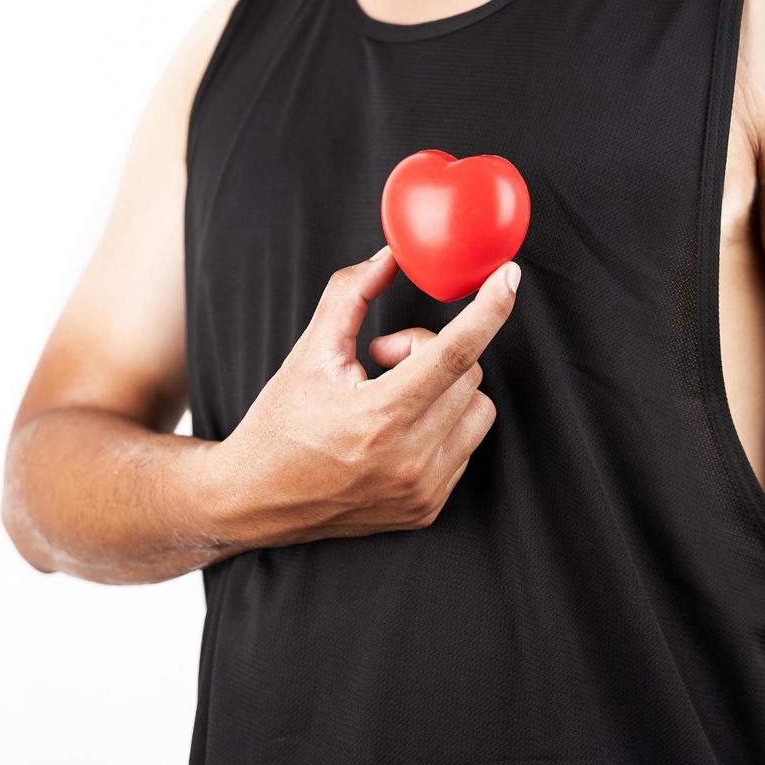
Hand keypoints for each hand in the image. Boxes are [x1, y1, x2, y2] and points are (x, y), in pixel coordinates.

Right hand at [210, 246, 520, 548]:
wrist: (256, 500)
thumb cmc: (280, 425)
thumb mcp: (310, 352)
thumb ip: (351, 294)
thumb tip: (391, 255)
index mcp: (378, 417)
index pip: (453, 353)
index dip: (488, 310)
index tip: (508, 279)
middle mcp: (408, 459)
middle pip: (467, 374)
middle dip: (431, 353)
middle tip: (383, 360)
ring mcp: (421, 490)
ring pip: (477, 409)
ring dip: (446, 390)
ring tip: (393, 397)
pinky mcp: (427, 508)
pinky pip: (465, 446)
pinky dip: (442, 425)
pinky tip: (399, 430)